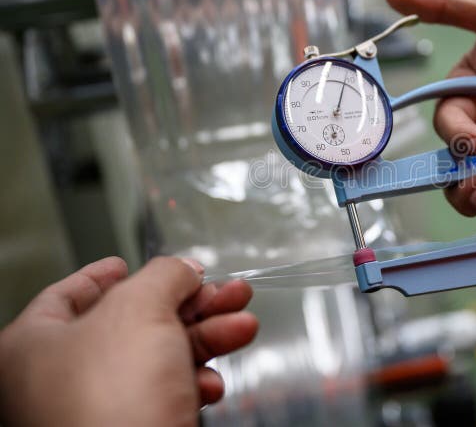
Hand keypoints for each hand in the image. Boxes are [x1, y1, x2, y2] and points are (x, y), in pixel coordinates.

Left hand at [0, 256, 257, 426]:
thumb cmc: (108, 403)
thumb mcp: (140, 310)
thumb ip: (165, 276)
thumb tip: (184, 270)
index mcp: (34, 345)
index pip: (69, 295)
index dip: (104, 274)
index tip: (126, 264)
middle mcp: (58, 381)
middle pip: (132, 324)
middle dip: (188, 305)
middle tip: (225, 291)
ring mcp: (95, 413)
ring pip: (158, 360)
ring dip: (207, 339)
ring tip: (242, 325)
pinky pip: (167, 398)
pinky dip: (196, 383)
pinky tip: (213, 383)